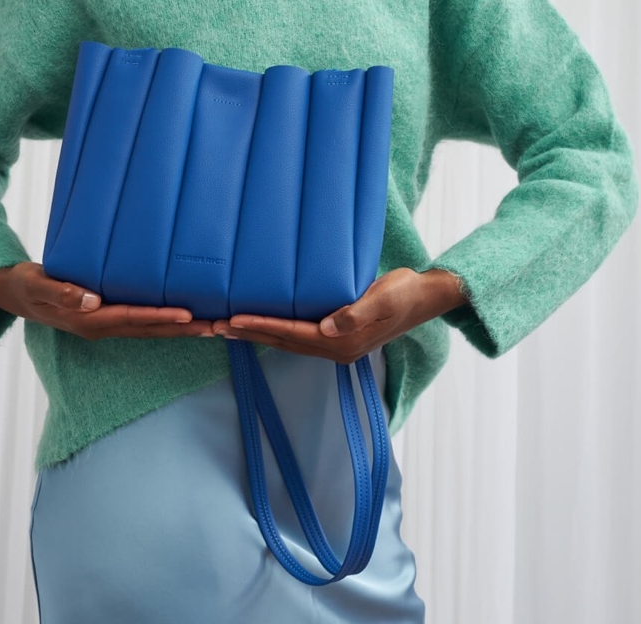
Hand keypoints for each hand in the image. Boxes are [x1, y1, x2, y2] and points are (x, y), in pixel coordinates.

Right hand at [0, 262, 214, 339]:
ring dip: (181, 329)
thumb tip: (90, 300)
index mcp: (88, 320)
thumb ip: (60, 292)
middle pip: (150, 330)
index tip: (189, 316)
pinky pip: (141, 322)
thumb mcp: (37, 285)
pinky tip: (186, 316)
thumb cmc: (26, 285)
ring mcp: (105, 324)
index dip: (161, 318)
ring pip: (150, 329)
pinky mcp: (106, 316)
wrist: (13, 293)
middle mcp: (101, 326)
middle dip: (184, 329)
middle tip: (219, 326)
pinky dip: (165, 321)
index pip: (133, 319)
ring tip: (214, 326)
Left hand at [212, 268, 466, 362]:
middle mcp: (335, 347)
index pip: (292, 334)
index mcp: (342, 342)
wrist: (426, 297)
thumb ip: (357, 313)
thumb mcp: (384, 299)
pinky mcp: (337, 332)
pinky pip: (299, 332)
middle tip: (214, 325)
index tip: (232, 320)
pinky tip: (262, 319)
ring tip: (228, 325)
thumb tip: (329, 328)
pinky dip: (276, 327)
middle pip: (283, 341)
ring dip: (258, 332)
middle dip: (249, 333)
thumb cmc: (404, 293)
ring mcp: (336, 343)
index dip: (261, 327)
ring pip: (287, 339)